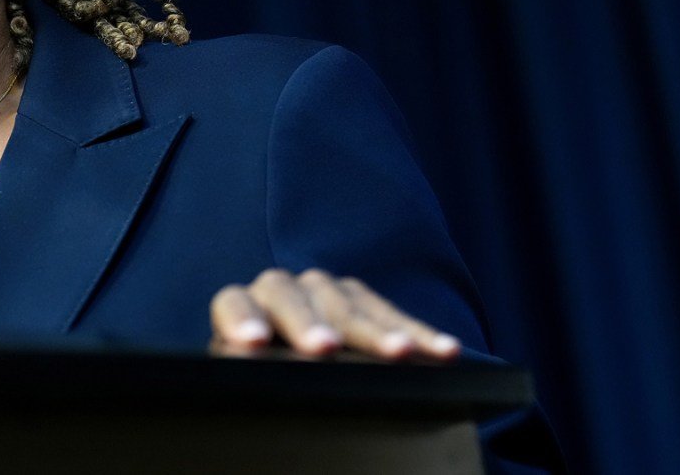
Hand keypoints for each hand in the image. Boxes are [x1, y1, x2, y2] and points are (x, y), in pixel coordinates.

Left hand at [211, 267, 462, 360]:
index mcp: (241, 309)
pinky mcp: (358, 296)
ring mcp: (320, 288)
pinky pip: (391, 314)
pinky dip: (419, 335)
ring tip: (401, 352)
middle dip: (311, 324)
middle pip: (290, 298)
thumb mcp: (253, 378)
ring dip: (376, 331)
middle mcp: (279, 290)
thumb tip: (253, 390)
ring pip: (347, 306)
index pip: (234, 305)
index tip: (252, 342)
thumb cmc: (265, 379)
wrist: (294, 362)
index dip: (242, 321)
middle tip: (326, 348)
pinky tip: (445, 351)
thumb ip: (252, 374)